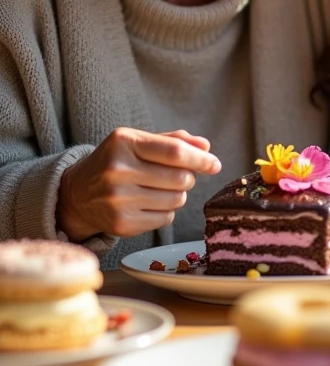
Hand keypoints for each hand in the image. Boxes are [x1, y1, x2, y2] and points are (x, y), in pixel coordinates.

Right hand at [57, 128, 221, 240]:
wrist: (78, 193)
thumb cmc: (116, 161)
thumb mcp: (138, 141)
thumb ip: (173, 140)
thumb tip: (206, 147)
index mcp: (124, 142)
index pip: (174, 152)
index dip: (200, 159)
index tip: (215, 164)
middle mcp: (118, 170)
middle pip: (180, 178)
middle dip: (188, 177)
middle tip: (179, 176)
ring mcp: (118, 200)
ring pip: (176, 200)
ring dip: (178, 195)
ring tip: (161, 189)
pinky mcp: (121, 224)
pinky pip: (165, 218)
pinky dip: (166, 211)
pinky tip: (149, 203)